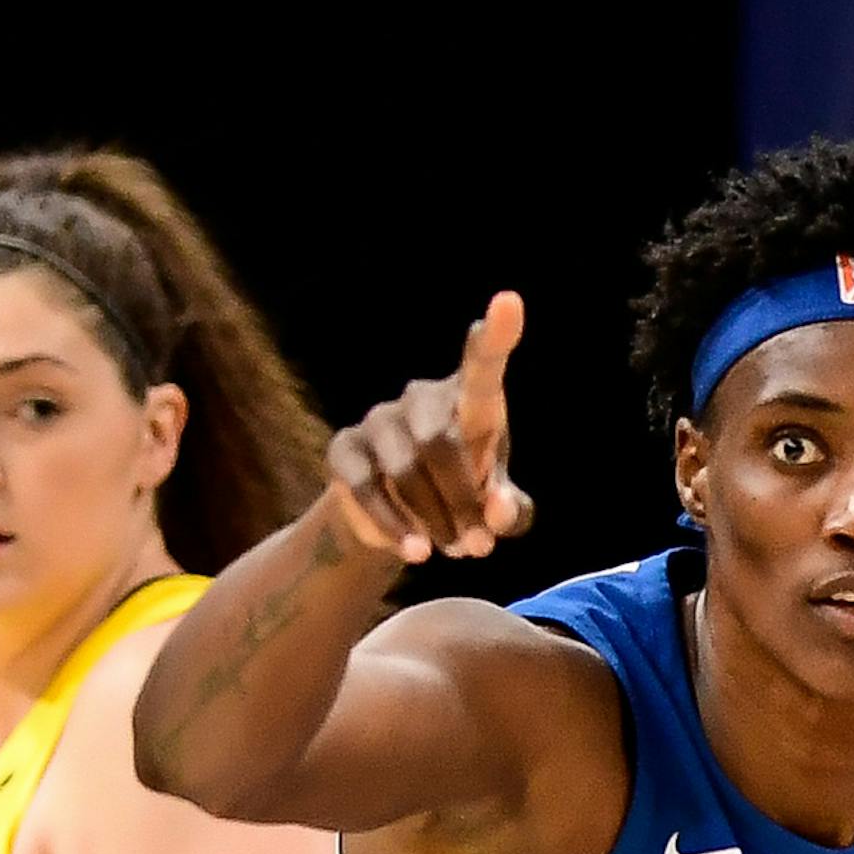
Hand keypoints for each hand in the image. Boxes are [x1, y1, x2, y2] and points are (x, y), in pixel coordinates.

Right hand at [326, 292, 534, 564]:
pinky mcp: (344, 449)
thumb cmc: (463, 497)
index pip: (483, 363)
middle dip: (461, 500)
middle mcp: (422, 397)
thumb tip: (495, 514)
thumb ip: (508, 511)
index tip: (509, 302)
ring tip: (450, 549)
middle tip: (478, 548)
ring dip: (432, 519)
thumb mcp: (495, 508)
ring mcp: (379, 419)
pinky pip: (367, 489)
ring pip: (404, 470)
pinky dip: (395, 527)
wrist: (399, 520)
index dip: (496, 334)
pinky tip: (415, 551)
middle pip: (439, 441)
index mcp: (469, 400)